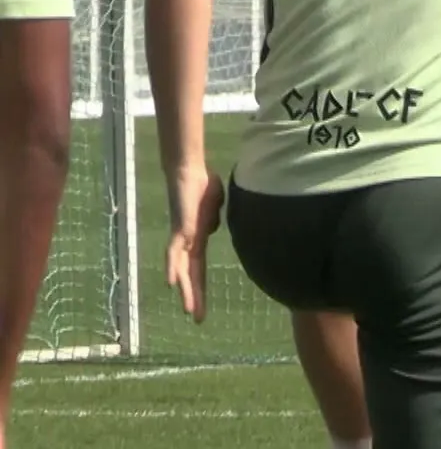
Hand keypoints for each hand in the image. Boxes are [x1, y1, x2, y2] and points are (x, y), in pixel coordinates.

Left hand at [165, 166, 224, 323]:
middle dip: (193, 298)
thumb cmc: (204, 185)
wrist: (188, 172)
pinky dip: (173, 267)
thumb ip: (213, 220)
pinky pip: (175, 252)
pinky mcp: (180, 229)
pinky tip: (172, 282)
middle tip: (196, 319)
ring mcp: (182, 237)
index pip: (198, 270)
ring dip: (185, 290)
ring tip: (188, 309)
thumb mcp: (215, 207)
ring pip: (182, 270)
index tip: (201, 309)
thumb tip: (212, 229)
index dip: (199, 289)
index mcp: (198, 240)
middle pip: (190, 276)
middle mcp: (187, 243)